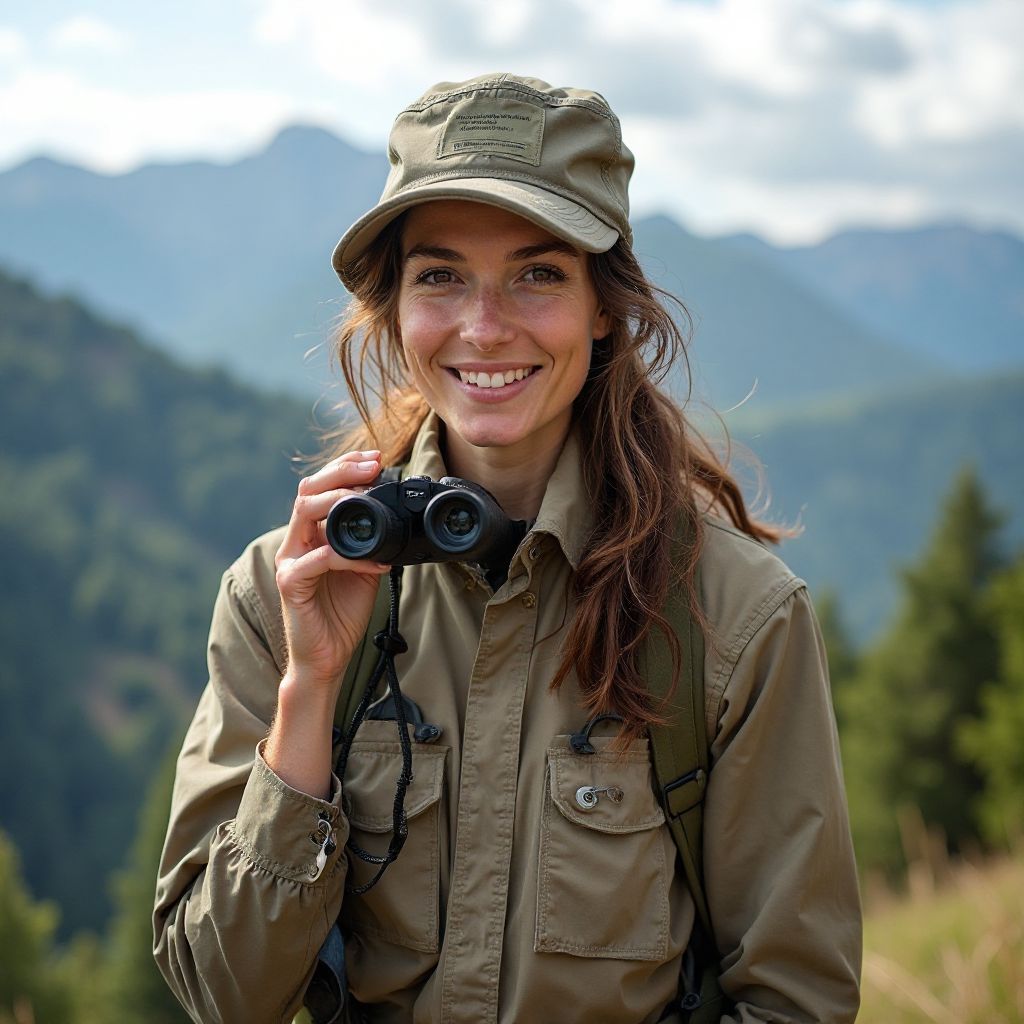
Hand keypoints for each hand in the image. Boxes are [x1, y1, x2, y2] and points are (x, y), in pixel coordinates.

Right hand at [274, 450, 390, 693]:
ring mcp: (290, 561)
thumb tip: (394, 516)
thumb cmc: (342, 613)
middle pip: (307, 491)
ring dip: (338, 500)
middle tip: (371, 466)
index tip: (374, 457)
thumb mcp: (364, 568)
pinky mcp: (290, 584)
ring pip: (304, 514)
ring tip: (368, 499)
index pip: (319, 488)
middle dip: (340, 472)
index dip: (344, 467)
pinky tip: (378, 560)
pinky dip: (351, 557)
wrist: (327, 657)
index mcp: (311, 535)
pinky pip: (319, 560)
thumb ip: (370, 542)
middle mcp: (296, 543)